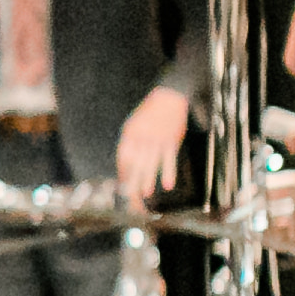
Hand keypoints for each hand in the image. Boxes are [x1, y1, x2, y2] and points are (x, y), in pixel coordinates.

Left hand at [109, 84, 192, 203]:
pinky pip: (169, 159)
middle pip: (135, 164)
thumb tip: (126, 165)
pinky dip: (169, 173)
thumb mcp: (134, 125)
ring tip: (145, 194)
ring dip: (148, 180)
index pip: (123, 157)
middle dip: (132, 182)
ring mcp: (157, 139)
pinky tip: (168, 185)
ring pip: (151, 164)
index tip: (122, 187)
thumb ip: (130, 144)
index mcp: (130, 134)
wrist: (169, 97)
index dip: (123, 173)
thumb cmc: (149, 113)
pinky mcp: (171, 141)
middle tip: (130, 198)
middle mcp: (142, 138)